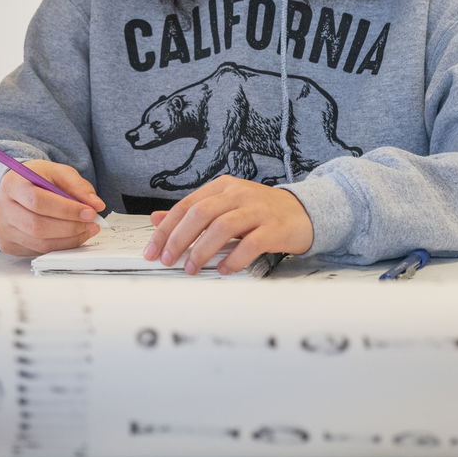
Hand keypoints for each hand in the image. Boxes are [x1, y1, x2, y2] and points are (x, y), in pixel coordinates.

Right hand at [0, 160, 105, 257]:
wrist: (15, 189)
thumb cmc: (36, 179)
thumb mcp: (57, 172)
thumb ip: (77, 186)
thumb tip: (96, 205)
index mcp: (12, 184)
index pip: (38, 201)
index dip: (66, 209)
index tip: (89, 212)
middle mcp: (1, 208)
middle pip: (37, 226)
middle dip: (70, 227)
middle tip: (92, 224)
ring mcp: (2, 229)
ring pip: (39, 243)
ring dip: (69, 239)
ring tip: (86, 230)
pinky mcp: (8, 245)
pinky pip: (38, 251)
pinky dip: (60, 246)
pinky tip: (72, 237)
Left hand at [142, 175, 312, 274]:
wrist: (304, 212)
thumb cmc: (260, 212)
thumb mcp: (224, 206)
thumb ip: (192, 212)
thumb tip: (157, 219)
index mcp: (222, 187)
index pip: (186, 205)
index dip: (166, 228)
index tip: (153, 249)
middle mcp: (238, 194)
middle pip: (201, 213)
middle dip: (179, 238)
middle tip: (168, 259)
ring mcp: (257, 209)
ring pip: (222, 226)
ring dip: (202, 250)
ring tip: (191, 268)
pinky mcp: (274, 228)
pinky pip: (250, 243)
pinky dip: (233, 258)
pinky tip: (223, 269)